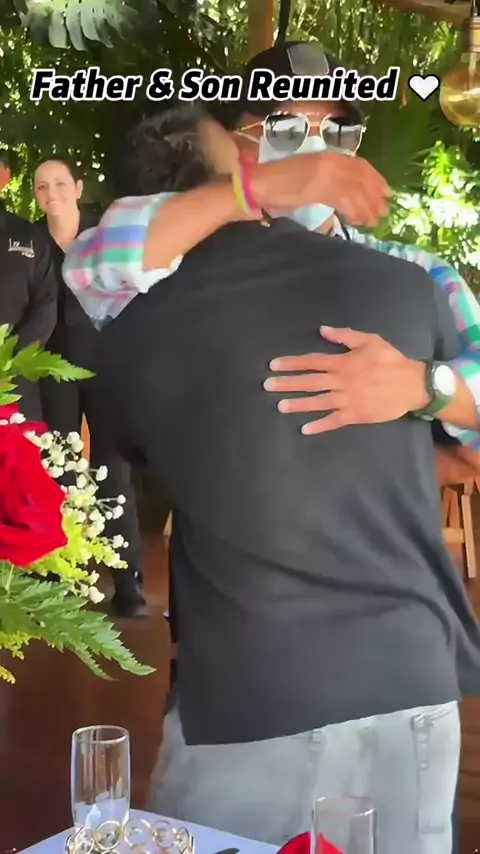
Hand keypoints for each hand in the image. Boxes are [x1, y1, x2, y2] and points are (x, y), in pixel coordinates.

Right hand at [252, 151, 390, 227]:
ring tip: (373, 221)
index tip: (386, 191)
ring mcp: (324, 173)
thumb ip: (328, 182)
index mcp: (327, 156)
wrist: (260, 184)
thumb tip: (346, 195)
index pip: (360, 165)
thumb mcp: (309, 177)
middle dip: (375, 196)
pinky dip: (353, 211)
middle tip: (385, 211)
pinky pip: (343, 200)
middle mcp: (330, 161)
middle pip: (361, 178)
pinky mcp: (318, 187)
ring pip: (355, 190)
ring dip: (367, 207)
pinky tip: (357, 221)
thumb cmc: (279, 183)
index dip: (376, 179)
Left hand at [263, 326, 428, 434]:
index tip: (274, 365)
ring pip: (318, 402)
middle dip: (287, 383)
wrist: (412, 384)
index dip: (292, 363)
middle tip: (267, 386)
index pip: (312, 362)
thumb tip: (322, 330)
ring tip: (280, 406)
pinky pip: (334, 421)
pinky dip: (320, 425)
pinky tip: (305, 429)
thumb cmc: (390, 360)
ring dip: (298, 404)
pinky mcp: (355, 415)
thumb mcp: (369, 340)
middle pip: (309, 382)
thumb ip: (344, 336)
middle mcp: (341, 381)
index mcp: (343, 363)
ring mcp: (347, 400)